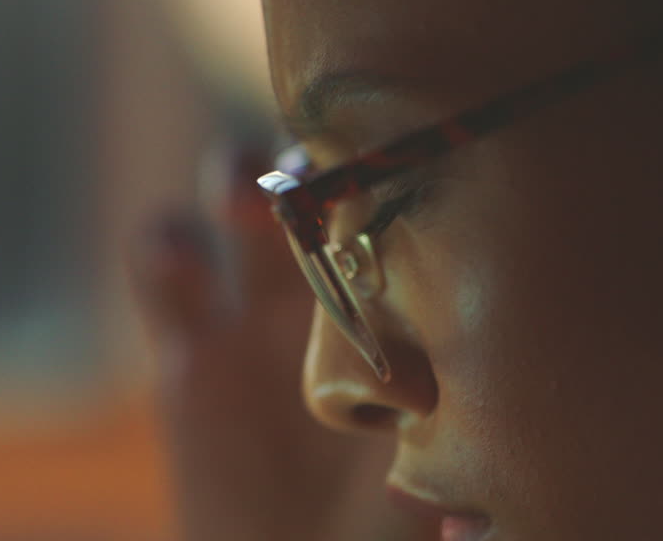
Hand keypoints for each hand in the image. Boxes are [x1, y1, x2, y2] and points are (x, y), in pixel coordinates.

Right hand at [132, 145, 437, 540]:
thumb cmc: (388, 539)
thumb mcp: (447, 476)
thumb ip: (462, 416)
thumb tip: (502, 374)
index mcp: (413, 316)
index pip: (412, 206)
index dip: (404, 172)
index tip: (407, 177)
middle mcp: (339, 296)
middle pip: (328, 174)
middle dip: (323, 159)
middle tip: (328, 184)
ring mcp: (261, 314)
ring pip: (243, 188)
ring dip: (240, 178)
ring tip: (245, 207)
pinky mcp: (190, 351)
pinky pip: (160, 263)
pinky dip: (161, 247)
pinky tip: (179, 267)